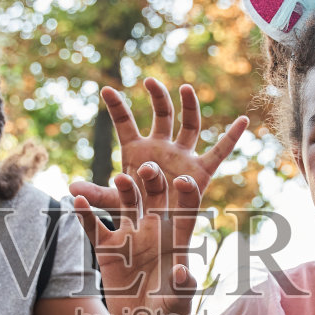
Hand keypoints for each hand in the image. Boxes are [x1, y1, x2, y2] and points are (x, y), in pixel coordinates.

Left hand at [69, 78, 247, 215]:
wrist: (157, 233)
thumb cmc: (134, 214)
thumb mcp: (115, 203)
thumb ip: (95, 195)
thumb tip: (70, 189)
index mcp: (137, 151)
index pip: (125, 123)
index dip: (116, 107)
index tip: (105, 90)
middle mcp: (162, 148)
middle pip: (162, 116)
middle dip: (157, 98)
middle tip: (150, 81)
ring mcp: (183, 157)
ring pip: (189, 125)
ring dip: (189, 106)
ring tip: (186, 88)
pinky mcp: (201, 172)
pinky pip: (220, 152)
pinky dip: (232, 137)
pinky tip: (244, 120)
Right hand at [71, 162, 200, 314]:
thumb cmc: (168, 313)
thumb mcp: (178, 301)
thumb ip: (183, 286)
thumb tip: (182, 271)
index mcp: (176, 239)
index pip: (185, 210)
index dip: (186, 194)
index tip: (182, 181)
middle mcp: (154, 231)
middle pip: (155, 198)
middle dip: (153, 182)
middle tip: (147, 169)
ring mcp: (130, 236)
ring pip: (126, 205)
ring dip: (125, 190)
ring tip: (121, 178)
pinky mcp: (107, 247)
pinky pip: (95, 227)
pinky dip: (86, 215)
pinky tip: (78, 202)